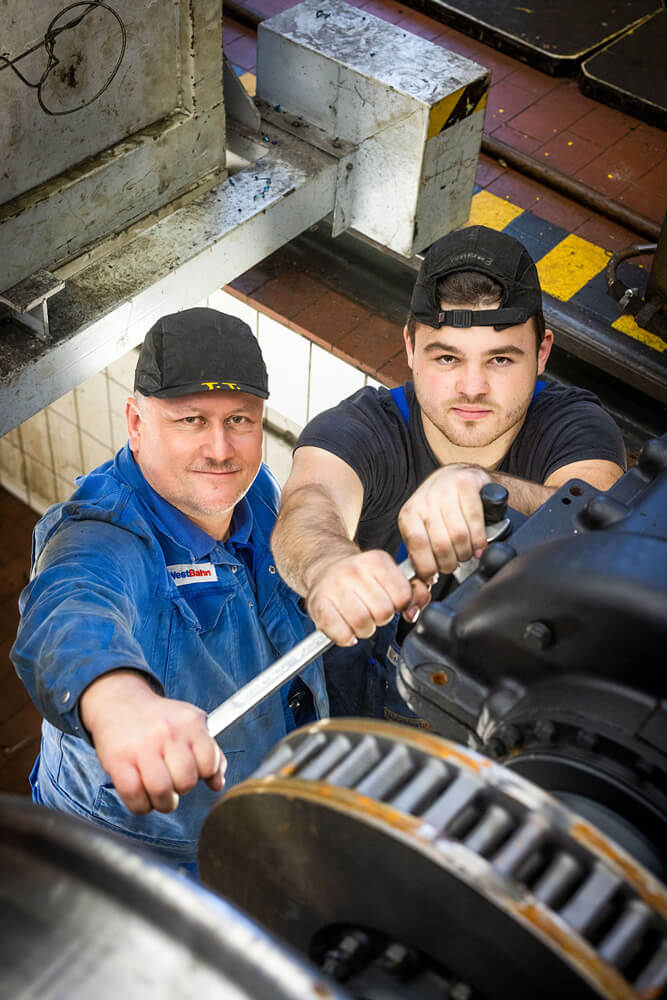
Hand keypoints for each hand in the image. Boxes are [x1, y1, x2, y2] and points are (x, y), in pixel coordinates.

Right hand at [80, 670, 225, 813]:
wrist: (120, 703)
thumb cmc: (160, 721)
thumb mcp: (190, 725)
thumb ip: (210, 753)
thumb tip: (218, 784)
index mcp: (190, 722)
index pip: (209, 764)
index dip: (203, 775)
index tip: (193, 771)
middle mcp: (168, 732)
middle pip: (186, 781)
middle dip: (181, 789)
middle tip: (173, 782)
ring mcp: (142, 746)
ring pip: (161, 792)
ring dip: (163, 803)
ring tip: (160, 795)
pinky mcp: (119, 759)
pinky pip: (134, 796)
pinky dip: (141, 806)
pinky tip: (142, 796)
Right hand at [306, 550, 430, 645]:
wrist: (325, 567)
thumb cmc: (361, 577)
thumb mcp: (390, 576)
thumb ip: (413, 592)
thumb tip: (413, 611)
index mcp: (377, 561)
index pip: (403, 596)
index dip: (399, 605)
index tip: (390, 601)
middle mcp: (354, 570)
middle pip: (384, 612)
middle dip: (381, 618)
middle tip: (372, 611)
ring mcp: (334, 586)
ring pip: (363, 624)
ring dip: (364, 630)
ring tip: (359, 619)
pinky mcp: (318, 603)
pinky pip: (341, 633)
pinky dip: (346, 637)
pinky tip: (346, 628)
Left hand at [398, 464, 491, 579]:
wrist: (460, 476)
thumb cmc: (442, 508)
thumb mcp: (424, 527)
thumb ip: (422, 550)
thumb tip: (422, 580)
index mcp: (410, 513)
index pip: (417, 545)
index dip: (428, 566)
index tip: (435, 576)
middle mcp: (425, 499)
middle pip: (441, 544)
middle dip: (451, 562)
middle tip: (455, 563)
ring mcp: (446, 489)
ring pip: (459, 534)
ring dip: (467, 551)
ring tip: (467, 553)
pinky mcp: (467, 483)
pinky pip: (475, 519)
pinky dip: (480, 537)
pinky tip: (479, 544)